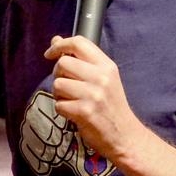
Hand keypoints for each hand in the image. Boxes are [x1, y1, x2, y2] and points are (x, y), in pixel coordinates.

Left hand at [44, 34, 141, 158]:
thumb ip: (81, 60)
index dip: (60, 45)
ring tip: (72, 101)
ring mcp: (93, 94)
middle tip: (67, 85)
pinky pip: (58, 104)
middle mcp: (101, 77)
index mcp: (107, 66)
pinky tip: (75, 113)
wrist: (125, 135)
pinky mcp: (84, 111)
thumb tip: (56, 40)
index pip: (79, 42)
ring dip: (59, 94)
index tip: (50, 53)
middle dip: (58, 74)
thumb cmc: (111, 106)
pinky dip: (62, 110)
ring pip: (57, 84)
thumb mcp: (103, 78)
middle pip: (63, 63)